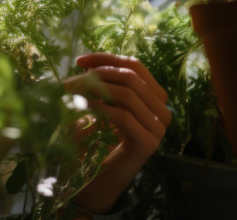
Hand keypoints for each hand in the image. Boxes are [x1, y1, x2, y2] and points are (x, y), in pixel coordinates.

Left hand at [63, 53, 171, 215]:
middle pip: (133, 76)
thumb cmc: (94, 138)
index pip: (135, 65)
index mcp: (153, 97)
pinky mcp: (148, 144)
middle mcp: (162, 110)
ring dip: (98, 89)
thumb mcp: (98, 102)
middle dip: (100, 73)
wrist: (95, 178)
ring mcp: (158, 128)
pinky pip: (125, 116)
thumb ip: (99, 81)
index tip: (79, 60)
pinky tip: (84, 108)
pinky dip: (101, 108)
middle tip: (74, 80)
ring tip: (76, 95)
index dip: (107, 58)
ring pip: (129, 93)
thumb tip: (85, 61)